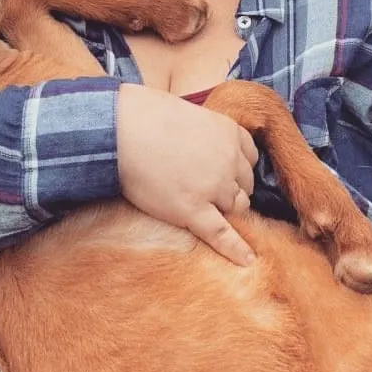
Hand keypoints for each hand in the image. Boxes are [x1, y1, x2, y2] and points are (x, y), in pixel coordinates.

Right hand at [116, 83, 257, 265]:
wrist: (122, 128)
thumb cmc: (146, 114)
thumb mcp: (189, 112)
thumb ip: (204, 130)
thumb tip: (199, 139)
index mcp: (230, 132)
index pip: (250, 157)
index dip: (238, 166)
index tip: (227, 171)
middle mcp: (229, 160)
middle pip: (244, 184)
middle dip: (232, 189)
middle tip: (211, 190)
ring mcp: (213, 187)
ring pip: (236, 208)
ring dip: (227, 211)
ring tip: (210, 211)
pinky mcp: (192, 210)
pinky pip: (221, 234)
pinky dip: (236, 249)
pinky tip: (247, 260)